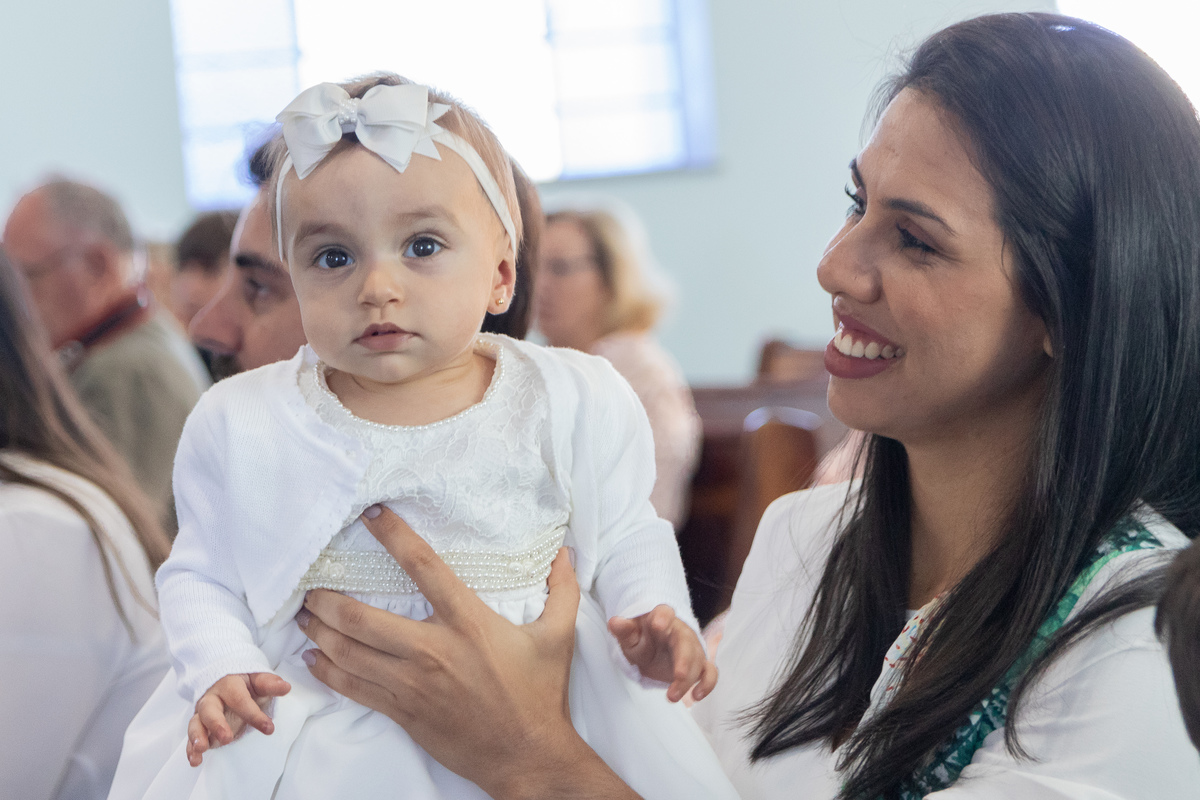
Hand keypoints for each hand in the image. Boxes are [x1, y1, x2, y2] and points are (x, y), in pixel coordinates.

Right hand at [186, 672, 290, 765]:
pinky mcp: (199, 727)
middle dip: (216, 724)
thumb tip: (285, 687)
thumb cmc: (245, 684)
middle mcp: (212, 699)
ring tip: (201, 749)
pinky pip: (191, 738)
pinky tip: (195, 761)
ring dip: (197, 737)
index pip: (239, 699)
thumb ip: (270, 684)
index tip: (269, 728)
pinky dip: (191, 749)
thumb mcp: (258, 681)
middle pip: (209, 709)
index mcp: (228, 685)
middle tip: (227, 738)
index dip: (253, 714)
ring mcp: (203, 714)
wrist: (225, 681)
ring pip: (195, 723)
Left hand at [298, 506, 639, 799]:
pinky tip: (313, 657)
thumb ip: (562, 590)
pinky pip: (353, 687)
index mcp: (468, 623)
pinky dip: (326, 671)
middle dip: (327, 600)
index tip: (373, 515)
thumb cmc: (540, 695)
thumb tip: (567, 553)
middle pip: (362, 619)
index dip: (395, 537)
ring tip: (304, 616)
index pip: (424, 568)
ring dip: (319, 632)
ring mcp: (413, 684)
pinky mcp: (403, 711)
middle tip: (311, 586)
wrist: (527, 755)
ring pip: (349, 653)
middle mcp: (433, 650)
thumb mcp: (558, 637)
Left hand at [608, 605, 717, 702]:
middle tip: (679, 676)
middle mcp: (680, 632)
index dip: (663, 617)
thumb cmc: (642, 639)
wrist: (653, 647)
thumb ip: (624, 630)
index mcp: (661, 619)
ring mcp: (692, 648)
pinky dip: (708, 684)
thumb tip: (614, 622)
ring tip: (672, 696)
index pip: (664, 613)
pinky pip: (710, 673)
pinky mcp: (698, 664)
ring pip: (698, 661)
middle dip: (684, 659)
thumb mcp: (629, 636)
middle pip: (686, 642)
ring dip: (689, 680)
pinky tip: (696, 696)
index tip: (659, 625)